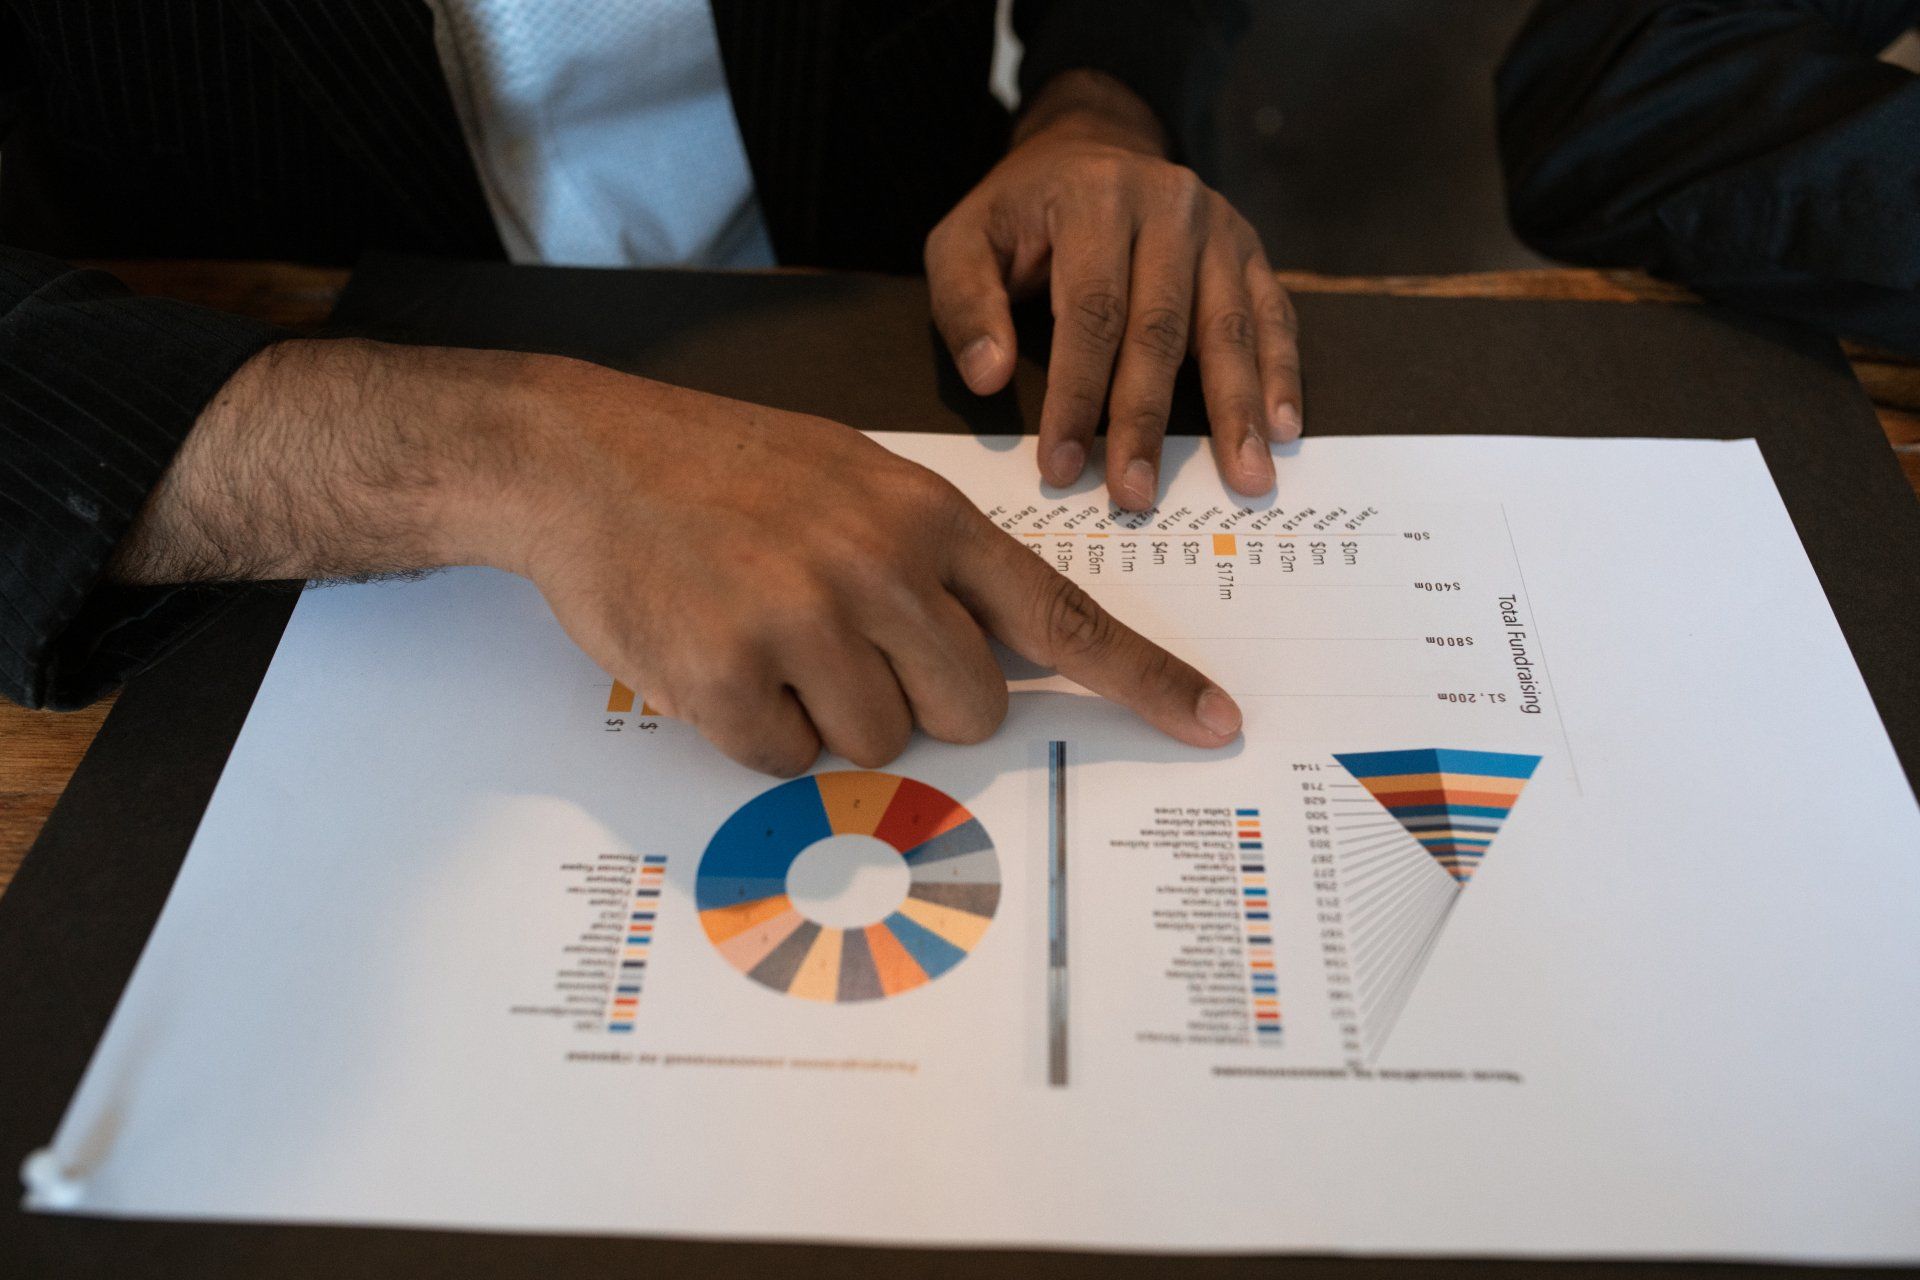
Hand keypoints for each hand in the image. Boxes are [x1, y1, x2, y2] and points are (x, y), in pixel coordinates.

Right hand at [114, 340, 1243, 774]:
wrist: (585, 457)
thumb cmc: (727, 469)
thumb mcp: (854, 480)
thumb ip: (930, 563)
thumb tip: (988, 667)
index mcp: (927, 517)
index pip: (1061, 617)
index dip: (1144, 681)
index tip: (1214, 724)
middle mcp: (882, 569)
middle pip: (970, 711)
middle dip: (922, 703)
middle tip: (849, 648)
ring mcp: (805, 624)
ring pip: (880, 746)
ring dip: (831, 714)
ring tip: (767, 634)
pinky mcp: (730, 679)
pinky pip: (789, 762)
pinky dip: (760, 733)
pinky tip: (721, 659)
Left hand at [926, 71, 1301, 509]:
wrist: (1088, 147)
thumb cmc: (1020, 213)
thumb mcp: (964, 241)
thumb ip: (966, 306)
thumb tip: (987, 378)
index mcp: (1094, 197)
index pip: (1090, 312)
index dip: (1076, 395)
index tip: (1062, 466)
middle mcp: (1168, 203)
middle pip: (1160, 329)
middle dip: (1146, 420)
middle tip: (1138, 495)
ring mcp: (1219, 226)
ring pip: (1228, 328)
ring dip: (1236, 410)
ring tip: (1244, 477)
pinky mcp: (1251, 249)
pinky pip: (1272, 315)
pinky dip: (1281, 374)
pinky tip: (1283, 428)